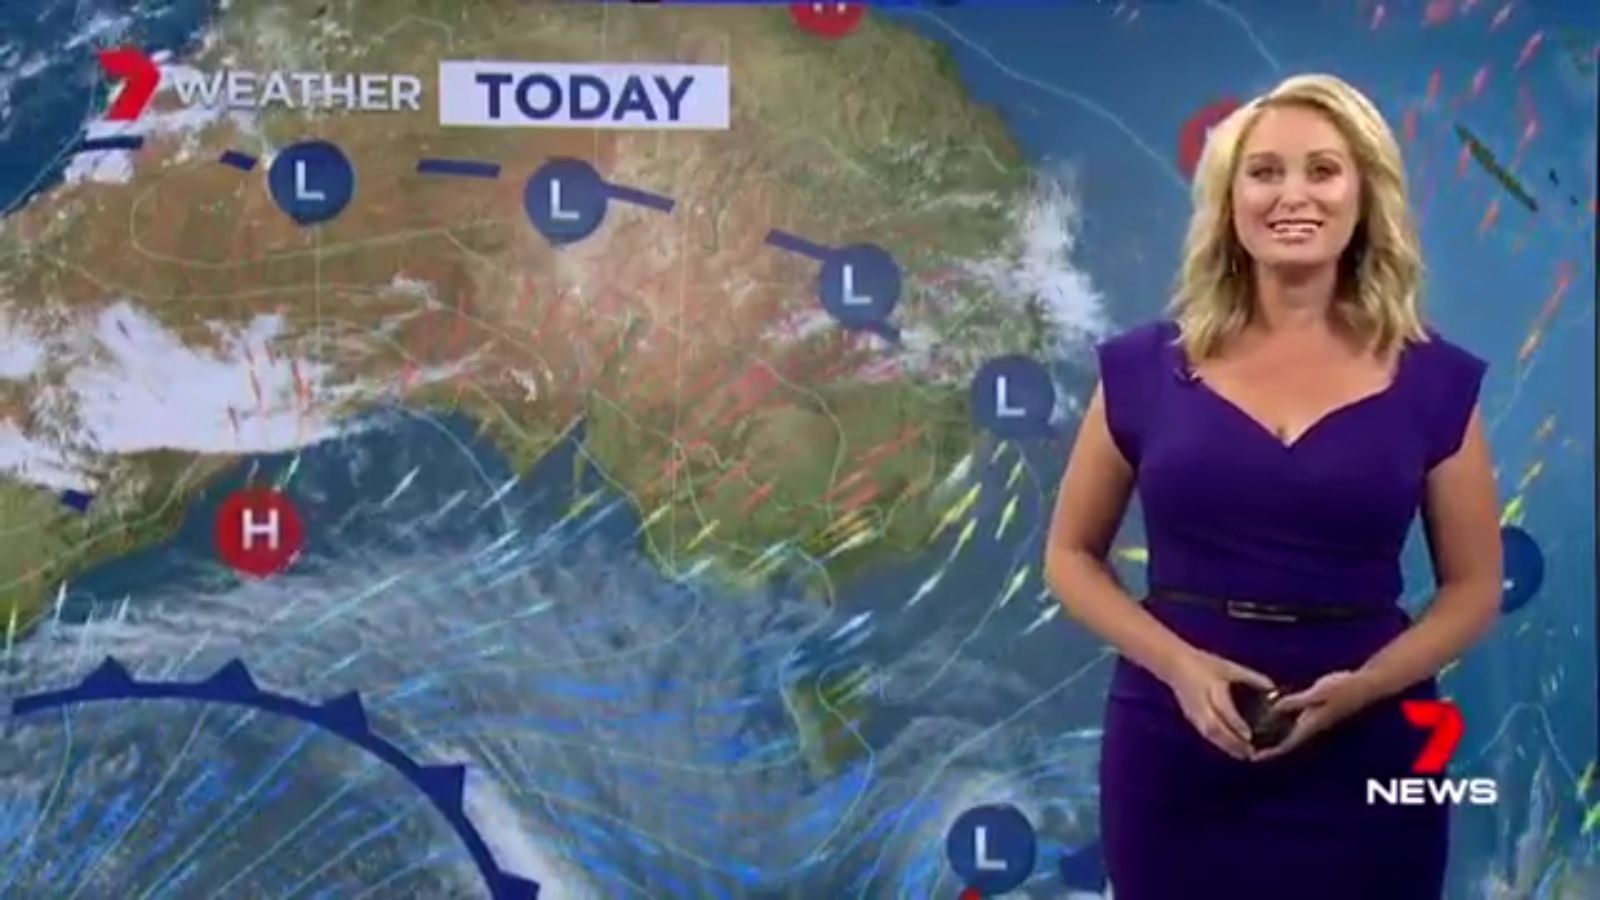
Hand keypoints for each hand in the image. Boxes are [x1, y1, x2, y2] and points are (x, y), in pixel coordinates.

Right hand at [1164, 648, 1274, 760]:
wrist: (1174, 665)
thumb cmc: (1204, 663)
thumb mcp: (1230, 667)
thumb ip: (1252, 678)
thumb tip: (1273, 690)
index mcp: (1211, 687)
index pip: (1223, 709)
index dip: (1235, 723)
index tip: (1249, 735)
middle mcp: (1201, 703)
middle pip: (1214, 728)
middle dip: (1232, 742)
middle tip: (1251, 752)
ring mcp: (1194, 713)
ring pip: (1209, 735)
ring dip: (1226, 746)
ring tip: (1244, 755)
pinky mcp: (1192, 719)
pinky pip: (1206, 734)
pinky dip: (1220, 744)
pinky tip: (1231, 749)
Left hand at [1252, 670, 1378, 760]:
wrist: (1366, 685)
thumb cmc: (1344, 688)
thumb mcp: (1317, 693)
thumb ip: (1296, 701)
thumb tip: (1274, 708)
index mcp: (1311, 724)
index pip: (1287, 744)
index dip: (1270, 753)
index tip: (1253, 759)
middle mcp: (1313, 727)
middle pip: (1287, 743)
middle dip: (1269, 749)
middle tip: (1248, 752)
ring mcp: (1317, 721)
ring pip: (1292, 735)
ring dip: (1276, 739)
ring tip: (1257, 740)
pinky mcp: (1319, 714)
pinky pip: (1296, 724)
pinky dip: (1283, 726)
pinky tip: (1275, 720)